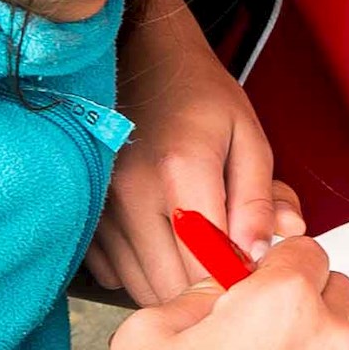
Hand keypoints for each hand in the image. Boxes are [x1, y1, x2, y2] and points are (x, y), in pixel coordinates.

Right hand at [84, 238, 348, 349]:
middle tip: (262, 341)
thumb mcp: (148, 334)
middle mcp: (333, 343)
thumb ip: (198, 294)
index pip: (304, 251)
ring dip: (343, 346)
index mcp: (282, 301)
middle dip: (306, 305)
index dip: (275, 268)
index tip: (257, 288)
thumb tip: (224, 291)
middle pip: (340, 293)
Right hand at [89, 0, 300, 300]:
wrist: (140, 59)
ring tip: (199, 258)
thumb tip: (260, 253)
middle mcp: (132, 192)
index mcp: (181, 168)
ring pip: (143, 287)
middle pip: (175, 284)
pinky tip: (165, 250)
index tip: (253, 272)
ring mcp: (102, 207)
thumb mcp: (248, 137)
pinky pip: (116, 276)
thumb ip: (260, 198)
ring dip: (176, 288)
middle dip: (208, 290)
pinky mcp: (88, 218)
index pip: (211, 260)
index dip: (238, 279)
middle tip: (230, 268)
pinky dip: (144, 276)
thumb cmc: (197, 95)